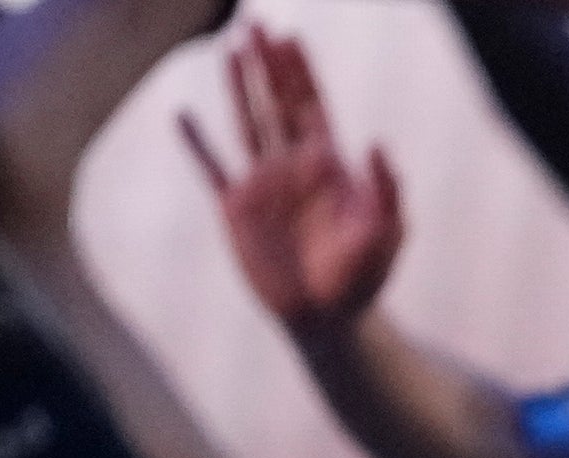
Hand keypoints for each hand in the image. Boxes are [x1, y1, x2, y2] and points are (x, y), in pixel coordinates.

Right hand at [185, 25, 403, 339]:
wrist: (328, 318)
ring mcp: (263, 185)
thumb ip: (386, 190)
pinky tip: (182, 115)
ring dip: (236, 87)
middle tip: (253, 22)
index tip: (289, 36)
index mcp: (329, 167)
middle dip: (266, 63)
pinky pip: (211, 168)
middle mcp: (293, 167)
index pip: (311, 106)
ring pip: (246, 123)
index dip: (300, 71)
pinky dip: (197, 143)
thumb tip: (378, 143)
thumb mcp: (386, 235)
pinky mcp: (236, 210)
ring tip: (227, 49)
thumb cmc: (364, 278)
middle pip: (276, 102)